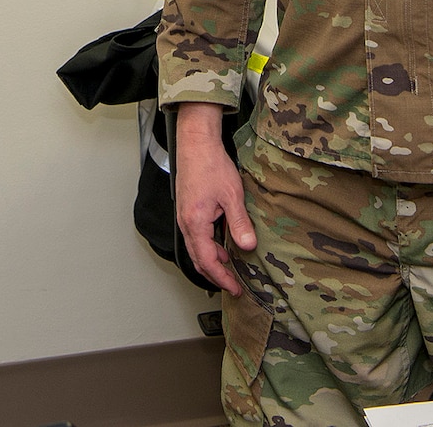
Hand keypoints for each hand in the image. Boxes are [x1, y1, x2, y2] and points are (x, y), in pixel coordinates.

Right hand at [173, 102, 255, 294]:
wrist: (196, 143)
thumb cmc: (210, 164)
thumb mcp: (232, 195)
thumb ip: (239, 223)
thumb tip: (248, 246)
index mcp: (195, 223)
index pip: (207, 261)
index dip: (222, 278)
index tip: (234, 288)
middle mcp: (186, 223)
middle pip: (198, 259)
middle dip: (215, 275)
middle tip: (232, 285)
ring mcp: (184, 216)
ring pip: (196, 248)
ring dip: (211, 261)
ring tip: (229, 268)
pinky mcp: (187, 209)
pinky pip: (195, 236)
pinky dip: (207, 247)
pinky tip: (220, 245)